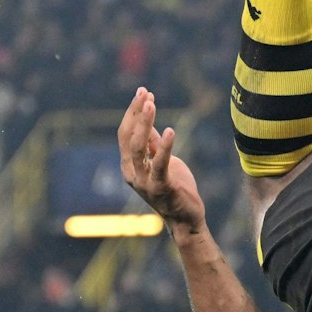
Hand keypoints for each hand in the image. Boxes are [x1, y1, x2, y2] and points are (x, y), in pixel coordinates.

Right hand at [119, 87, 205, 233]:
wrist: (186, 219)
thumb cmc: (175, 189)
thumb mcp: (163, 161)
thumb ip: (154, 144)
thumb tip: (148, 122)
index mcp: (129, 165)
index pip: (125, 133)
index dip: (132, 112)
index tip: (143, 92)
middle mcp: (131, 172)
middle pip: (128, 136)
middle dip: (136, 112)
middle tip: (145, 92)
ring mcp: (144, 181)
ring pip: (139, 147)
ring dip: (145, 123)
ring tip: (151, 104)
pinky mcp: (160, 188)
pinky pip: (160, 164)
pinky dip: (165, 146)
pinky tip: (172, 130)